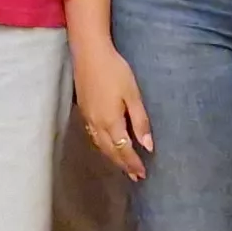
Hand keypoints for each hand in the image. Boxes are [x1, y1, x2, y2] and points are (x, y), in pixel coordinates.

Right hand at [70, 37, 151, 181]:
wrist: (89, 54)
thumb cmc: (115, 71)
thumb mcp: (133, 95)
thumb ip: (140, 121)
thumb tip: (147, 146)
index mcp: (111, 122)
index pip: (124, 150)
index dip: (133, 163)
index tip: (142, 174)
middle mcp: (97, 125)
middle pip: (111, 152)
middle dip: (123, 165)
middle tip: (135, 176)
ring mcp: (88, 119)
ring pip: (100, 146)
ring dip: (112, 158)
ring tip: (123, 166)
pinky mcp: (84, 112)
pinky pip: (93, 137)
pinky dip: (103, 147)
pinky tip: (107, 146)